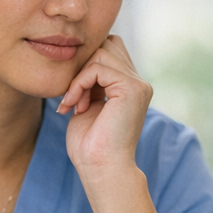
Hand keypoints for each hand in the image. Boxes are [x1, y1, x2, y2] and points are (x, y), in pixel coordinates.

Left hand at [59, 35, 152, 178]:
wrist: (101, 168)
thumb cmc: (91, 145)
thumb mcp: (88, 104)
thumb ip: (90, 81)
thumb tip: (79, 59)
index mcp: (131, 87)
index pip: (109, 51)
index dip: (86, 65)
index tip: (73, 96)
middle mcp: (139, 83)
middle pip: (108, 44)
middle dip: (83, 65)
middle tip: (72, 96)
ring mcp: (139, 84)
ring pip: (101, 52)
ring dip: (79, 76)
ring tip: (73, 102)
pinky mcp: (132, 88)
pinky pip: (97, 67)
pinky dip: (79, 83)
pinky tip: (75, 105)